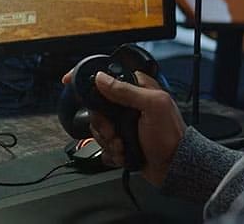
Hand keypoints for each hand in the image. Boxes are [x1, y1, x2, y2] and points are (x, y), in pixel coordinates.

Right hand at [62, 71, 184, 186]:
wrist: (175, 167)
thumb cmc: (172, 136)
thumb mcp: (153, 106)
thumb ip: (126, 91)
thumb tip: (101, 78)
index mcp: (137, 88)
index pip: (106, 76)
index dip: (87, 78)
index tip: (69, 80)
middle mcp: (128, 104)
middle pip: (96, 106)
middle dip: (102, 122)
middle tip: (114, 130)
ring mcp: (123, 122)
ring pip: (97, 126)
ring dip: (108, 139)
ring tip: (123, 144)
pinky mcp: (120, 139)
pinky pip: (102, 143)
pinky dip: (111, 151)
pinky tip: (124, 152)